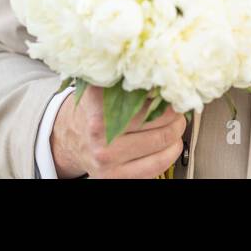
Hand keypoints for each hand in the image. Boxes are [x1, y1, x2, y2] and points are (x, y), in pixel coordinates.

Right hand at [50, 84, 187, 178]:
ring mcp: (109, 161)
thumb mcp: (102, 89)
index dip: (166, 94)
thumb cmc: (94, 111)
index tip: (173, 90)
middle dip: (176, 113)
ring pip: (164, 141)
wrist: (72, 139)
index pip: (148, 100)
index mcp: (99, 112)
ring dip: (177, 131)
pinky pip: (159, 164)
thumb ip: (124, 80)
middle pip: (161, 120)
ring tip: (176, 124)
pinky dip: (171, 152)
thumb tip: (158, 73)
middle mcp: (101, 138)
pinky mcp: (117, 178)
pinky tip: (171, 144)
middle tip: (178, 107)